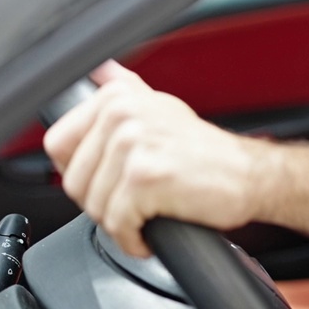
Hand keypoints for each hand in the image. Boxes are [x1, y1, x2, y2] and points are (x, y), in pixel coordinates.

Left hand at [43, 61, 265, 256]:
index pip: (58, 143)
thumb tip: (100, 69)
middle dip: (100, 204)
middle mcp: (122, 114)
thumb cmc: (207, 152)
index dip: (79, 173)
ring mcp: (133, 144)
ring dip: (119, 223)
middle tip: (132, 205)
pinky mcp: (144, 177)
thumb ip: (125, 89)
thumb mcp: (161, 108)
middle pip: (74, 181)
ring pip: (94, 205)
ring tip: (146, 216)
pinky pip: (116, 222)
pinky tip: (150, 233)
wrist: (250, 175)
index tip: (104, 182)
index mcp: (118, 97)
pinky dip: (132, 239)